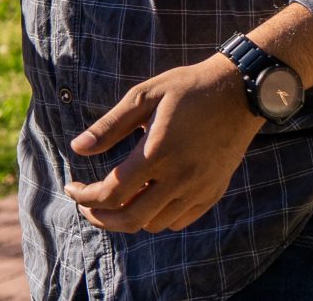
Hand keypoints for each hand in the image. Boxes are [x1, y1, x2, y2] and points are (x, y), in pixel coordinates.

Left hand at [63, 55, 261, 232]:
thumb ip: (110, 126)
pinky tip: (147, 200)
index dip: (85, 196)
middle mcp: (179, 178)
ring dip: (128, 218)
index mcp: (157, 153)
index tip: (72, 188)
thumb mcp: (145, 95)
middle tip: (86, 205)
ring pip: (153, 224)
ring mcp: (198, 189)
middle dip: (100, 217)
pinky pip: (178, 221)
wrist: (240, 92)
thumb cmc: (188, 88)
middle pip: (129, 220)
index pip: (111, 193)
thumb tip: (77, 148)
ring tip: (115, 202)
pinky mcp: (212, 193)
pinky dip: (156, 218)